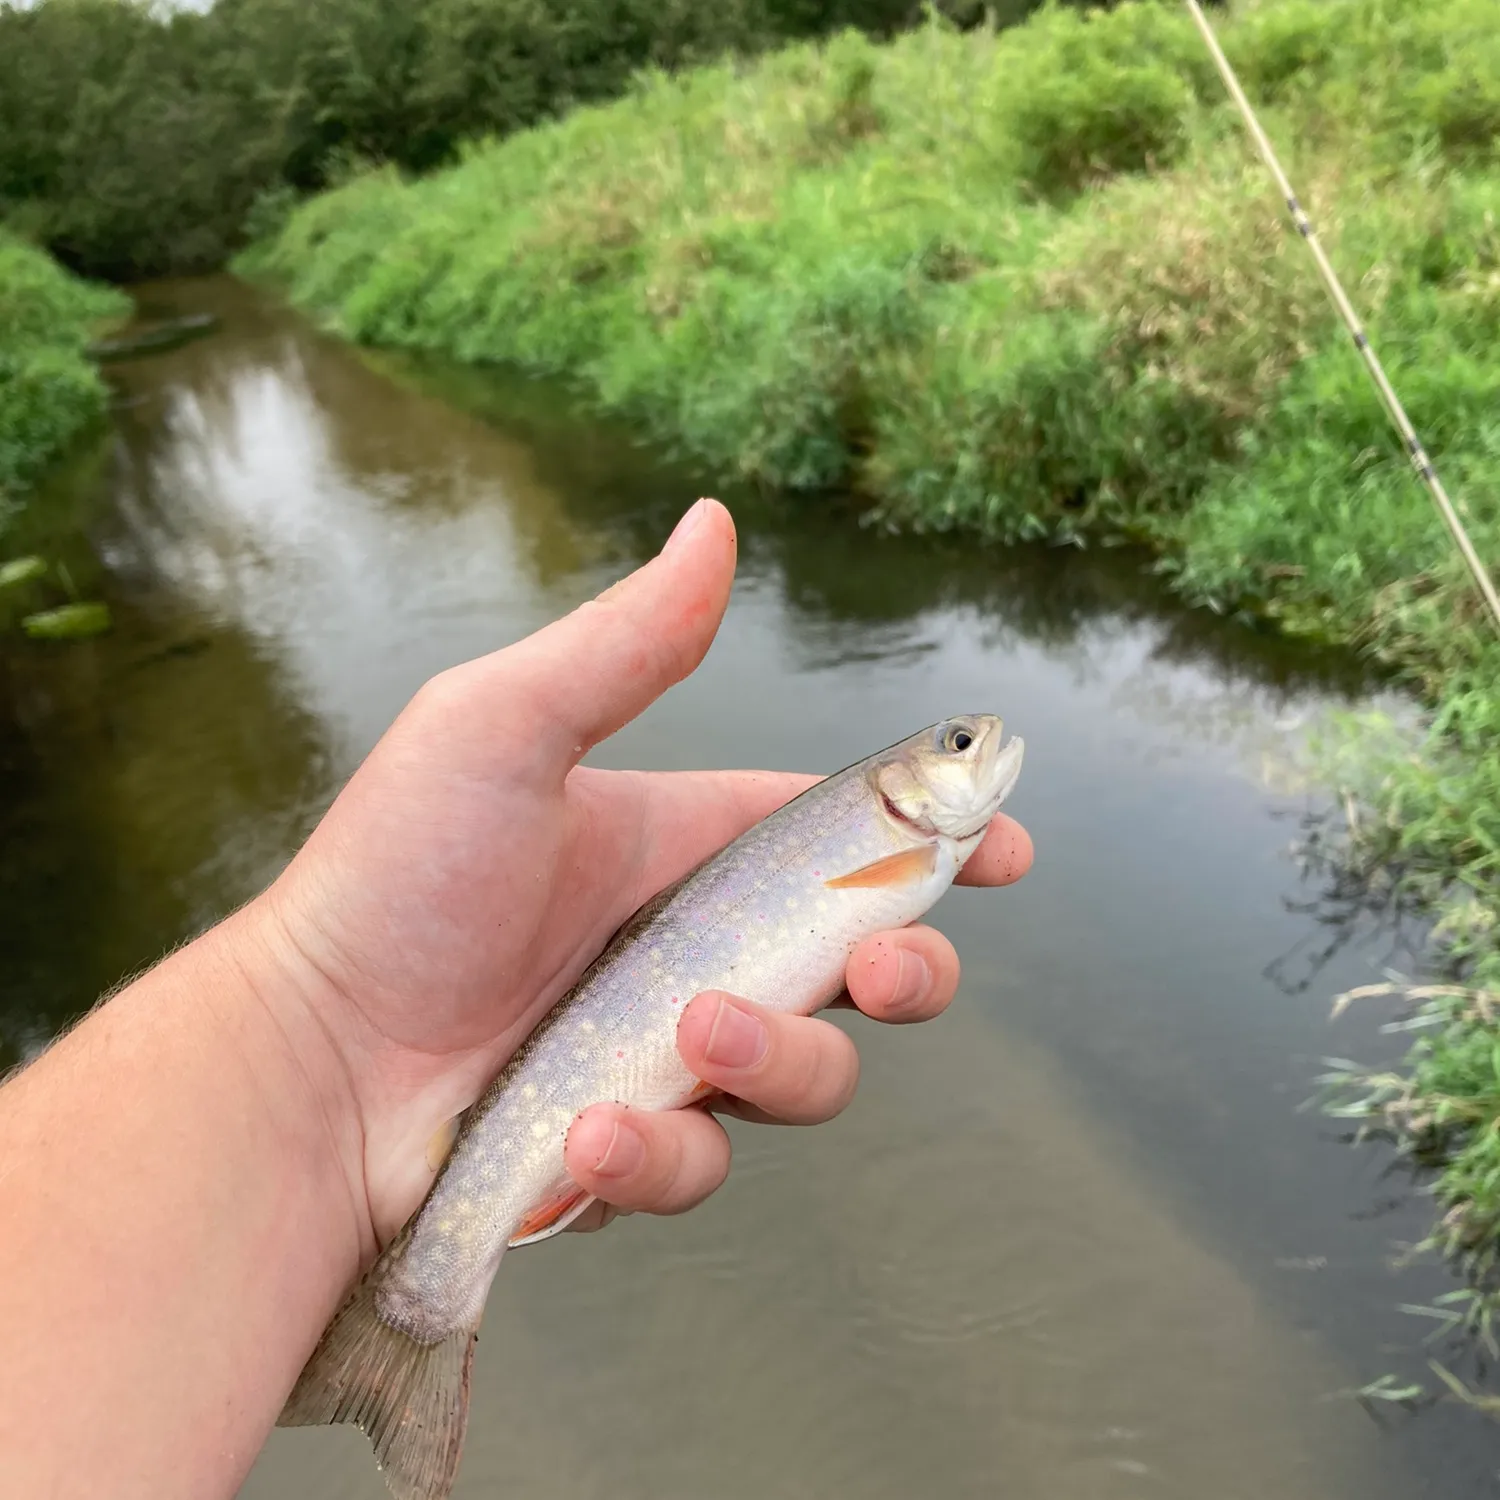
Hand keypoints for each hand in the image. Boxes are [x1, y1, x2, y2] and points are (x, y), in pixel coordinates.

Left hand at [260, 498, 1032, 1257]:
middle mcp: (696, 948)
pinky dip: (661, 1155)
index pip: (844, 836)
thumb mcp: (506, 728)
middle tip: (883, 969)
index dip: (940, 844)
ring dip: (774, 1062)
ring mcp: (667, 1053)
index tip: (1010, 852)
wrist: (306, 1055)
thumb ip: (627, 646)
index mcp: (688, 846)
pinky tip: (587, 1135)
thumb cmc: (396, 874)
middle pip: (864, 966)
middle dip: (906, 972)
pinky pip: (700, 1163)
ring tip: (684, 1036)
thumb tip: (716, 521)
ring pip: (805, 1078)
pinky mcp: (631, 1147)